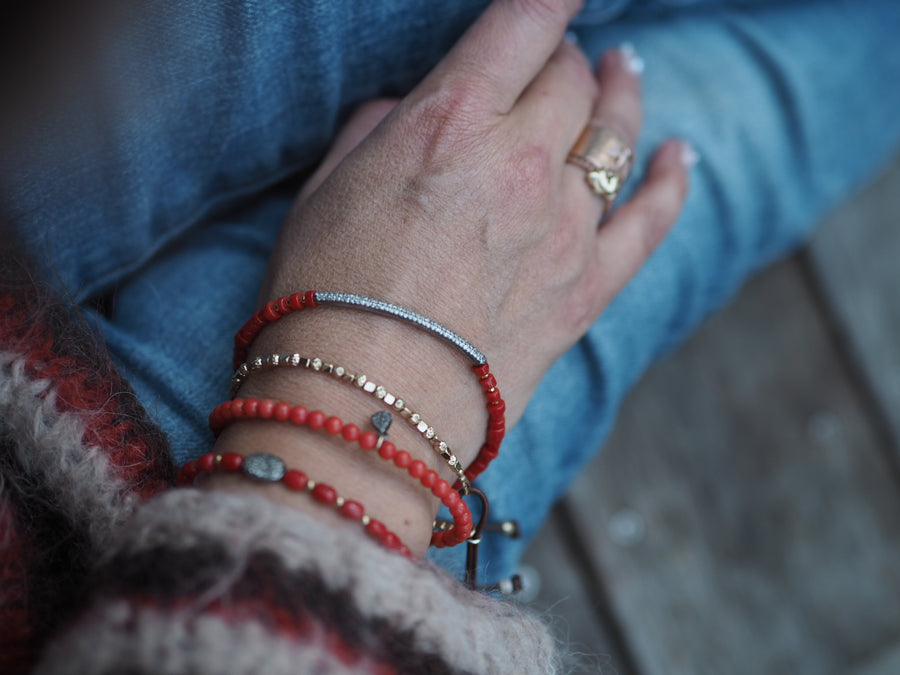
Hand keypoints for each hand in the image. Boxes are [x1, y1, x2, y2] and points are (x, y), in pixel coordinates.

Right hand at [220, 0, 691, 552]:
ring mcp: (563, 227)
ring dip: (620, 96)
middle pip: (573, 78)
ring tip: (624, 73)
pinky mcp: (585, 288)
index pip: (525, 25)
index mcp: (449, 124)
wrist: (364, 412)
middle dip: (566, 57)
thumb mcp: (325, 191)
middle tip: (555, 60)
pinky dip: (671, 182)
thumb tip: (412, 110)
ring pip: (615, 135)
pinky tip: (680, 156)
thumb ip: (376, 130)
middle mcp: (520, 162)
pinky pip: (650, 221)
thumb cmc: (322, 298)